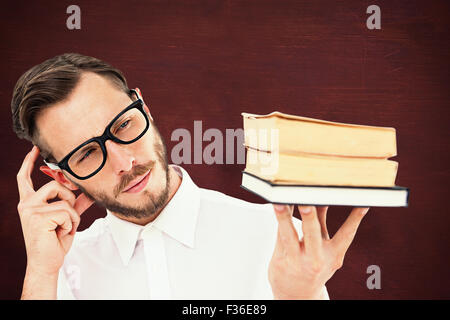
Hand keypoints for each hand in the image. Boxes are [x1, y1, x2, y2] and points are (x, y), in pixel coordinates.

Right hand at [16, 145, 93, 275]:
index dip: (29, 162)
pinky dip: (71, 223)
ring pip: (65, 200)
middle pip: (56, 186)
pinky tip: (60, 233)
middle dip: (69, 201)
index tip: (34, 148)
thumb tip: (90, 191)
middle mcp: (26, 204)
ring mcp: (29, 210)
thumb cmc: (54, 241)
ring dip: (72, 216)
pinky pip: (67, 211)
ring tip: (62, 228)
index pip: (25, 178)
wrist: (46, 263)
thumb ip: (76, 203)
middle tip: (65, 220)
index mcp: (29, 202)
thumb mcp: (67, 218)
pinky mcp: (38, 217)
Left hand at [269, 204, 368, 298]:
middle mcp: (315, 259)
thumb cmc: (313, 265)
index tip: (362, 204)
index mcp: (333, 256)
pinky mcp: (280, 261)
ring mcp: (296, 261)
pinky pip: (279, 236)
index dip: (355, 219)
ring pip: (289, 235)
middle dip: (309, 218)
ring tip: (280, 202)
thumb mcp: (324, 248)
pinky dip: (279, 221)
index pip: (347, 235)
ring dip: (284, 217)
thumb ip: (322, 223)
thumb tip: (323, 199)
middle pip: (312, 234)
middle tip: (306, 203)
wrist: (298, 295)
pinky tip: (278, 207)